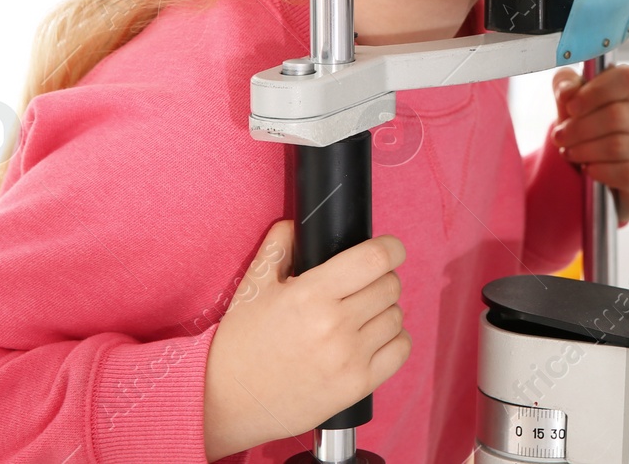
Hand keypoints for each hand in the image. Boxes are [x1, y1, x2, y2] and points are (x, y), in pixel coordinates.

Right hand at [203, 220, 410, 458]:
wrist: (228, 405)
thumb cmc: (239, 345)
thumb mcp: (252, 287)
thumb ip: (278, 246)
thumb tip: (298, 224)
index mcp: (311, 295)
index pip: (375, 259)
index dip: (390, 248)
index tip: (389, 249)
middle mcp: (335, 325)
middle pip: (390, 285)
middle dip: (381, 278)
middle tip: (362, 285)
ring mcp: (349, 358)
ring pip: (396, 316)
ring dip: (384, 309)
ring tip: (361, 313)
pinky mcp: (357, 386)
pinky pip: (400, 350)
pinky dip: (393, 339)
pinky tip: (372, 338)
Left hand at [551, 63, 628, 225]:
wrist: (593, 165)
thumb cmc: (586, 126)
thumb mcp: (572, 102)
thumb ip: (565, 84)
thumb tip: (568, 90)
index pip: (626, 79)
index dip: (595, 92)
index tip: (571, 106)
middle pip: (616, 116)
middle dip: (579, 128)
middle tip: (560, 136)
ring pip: (616, 145)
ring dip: (584, 150)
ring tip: (570, 152)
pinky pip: (625, 172)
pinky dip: (599, 170)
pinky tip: (588, 168)